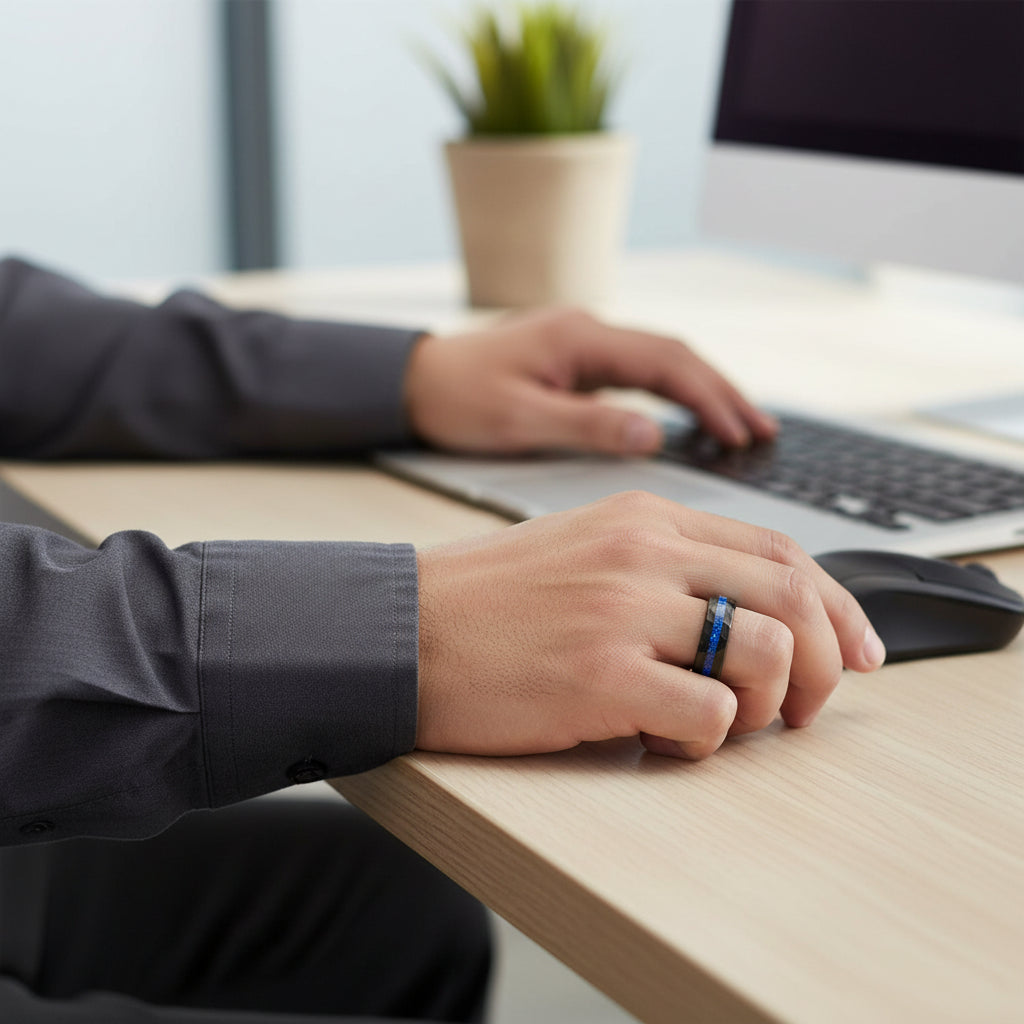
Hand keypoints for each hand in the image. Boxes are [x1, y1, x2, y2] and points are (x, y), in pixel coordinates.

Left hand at [404, 307, 776, 454]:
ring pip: (659, 362)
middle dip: (721, 391)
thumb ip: (586, 425)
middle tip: (763, 432)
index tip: (741, 433)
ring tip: (740, 426)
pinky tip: (687, 418)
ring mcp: (582, 344)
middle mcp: (587, 332)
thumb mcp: (518, 419)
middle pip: (674, 355)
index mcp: (579, 339)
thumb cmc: (456, 398)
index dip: (709, 398)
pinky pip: (636, 374)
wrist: (413, 380)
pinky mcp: (574, 361)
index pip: (665, 362)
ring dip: (701, 390)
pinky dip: (669, 394)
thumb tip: (654, 435)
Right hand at [416, 491, 885, 760]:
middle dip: (829, 663)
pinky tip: (668, 738)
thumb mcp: (585, 549)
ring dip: (771, 705)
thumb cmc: (490, 600)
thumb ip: (666, 565)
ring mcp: (621, 610)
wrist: (401, 629)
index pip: (781, 550)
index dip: (838, 606)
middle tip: (810, 708)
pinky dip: (712, 737)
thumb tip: (752, 613)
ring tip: (726, 724)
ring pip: (767, 653)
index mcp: (645, 518)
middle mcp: (643, 553)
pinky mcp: (599, 675)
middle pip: (792, 598)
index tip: (859, 651)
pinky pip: (710, 711)